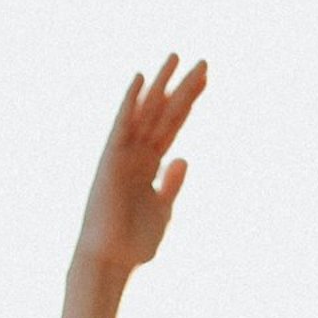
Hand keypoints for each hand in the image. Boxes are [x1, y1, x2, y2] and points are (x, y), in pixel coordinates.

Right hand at [73, 56, 207, 275]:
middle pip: (165, 113)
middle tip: (204, 62)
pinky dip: (129, 102)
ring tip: (176, 57)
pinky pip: (121, 125)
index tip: (206, 80)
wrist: (110, 260)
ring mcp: (123, 153)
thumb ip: (172, 183)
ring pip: (146, 112)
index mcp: (151, 165)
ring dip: (160, 84)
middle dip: (183, 88)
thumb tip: (183, 157)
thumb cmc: (134, 242)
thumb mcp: (163, 210)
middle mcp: (137, 153)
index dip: (190, 103)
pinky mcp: (110, 158)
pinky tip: (139, 80)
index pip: (174, 125)